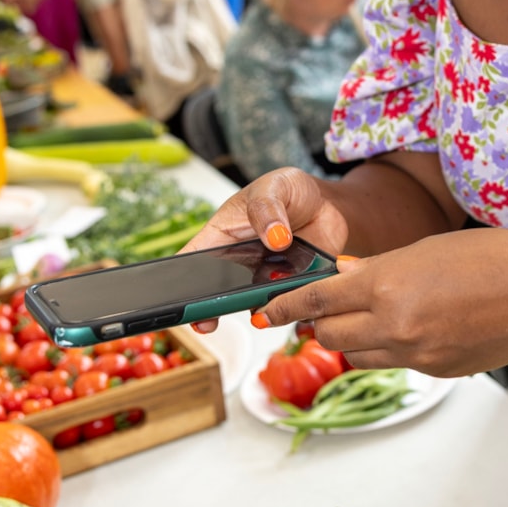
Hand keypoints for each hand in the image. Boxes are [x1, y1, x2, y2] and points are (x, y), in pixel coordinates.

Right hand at [182, 170, 350, 333]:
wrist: (327, 204)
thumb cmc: (290, 191)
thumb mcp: (273, 187)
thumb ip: (268, 208)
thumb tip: (276, 237)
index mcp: (222, 237)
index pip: (193, 261)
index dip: (181, 283)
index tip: (181, 301)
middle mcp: (239, 264)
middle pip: (219, 292)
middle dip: (213, 308)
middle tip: (209, 320)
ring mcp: (266, 279)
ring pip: (256, 303)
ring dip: (261, 305)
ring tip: (267, 298)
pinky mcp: (293, 288)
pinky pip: (290, 304)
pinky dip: (295, 304)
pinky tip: (300, 297)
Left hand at [250, 227, 507, 376]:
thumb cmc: (489, 257)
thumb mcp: (423, 251)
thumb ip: (377, 272)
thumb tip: (341, 282)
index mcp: (387, 284)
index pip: (316, 300)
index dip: (283, 307)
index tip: (261, 312)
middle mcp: (395, 324)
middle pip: (329, 334)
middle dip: (321, 323)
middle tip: (324, 311)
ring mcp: (416, 354)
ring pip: (358, 355)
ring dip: (353, 339)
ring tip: (373, 319)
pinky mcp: (436, 372)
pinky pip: (395, 363)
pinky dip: (391, 348)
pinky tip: (416, 328)